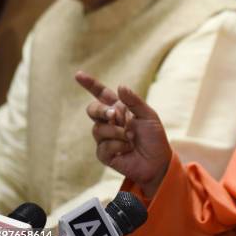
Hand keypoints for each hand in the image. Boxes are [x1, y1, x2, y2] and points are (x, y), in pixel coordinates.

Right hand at [75, 71, 171, 197]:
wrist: (157, 161)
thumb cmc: (154, 137)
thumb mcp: (148, 115)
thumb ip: (134, 101)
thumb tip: (120, 86)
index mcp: (120, 109)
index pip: (101, 94)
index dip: (90, 84)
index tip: (78, 75)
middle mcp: (110, 122)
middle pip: (93, 109)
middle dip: (101, 110)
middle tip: (114, 115)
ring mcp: (105, 138)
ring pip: (98, 129)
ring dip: (117, 132)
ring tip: (131, 137)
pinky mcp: (104, 154)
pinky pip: (103, 146)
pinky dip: (118, 146)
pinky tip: (127, 149)